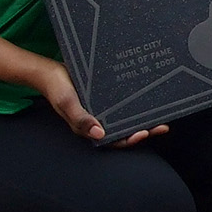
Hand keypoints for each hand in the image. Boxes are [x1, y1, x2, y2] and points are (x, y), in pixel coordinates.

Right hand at [36, 60, 167, 147]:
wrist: (50, 72)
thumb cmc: (57, 89)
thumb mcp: (67, 103)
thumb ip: (80, 119)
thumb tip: (100, 134)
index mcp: (91, 129)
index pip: (114, 140)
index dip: (130, 140)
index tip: (144, 132)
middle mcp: (100, 122)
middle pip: (125, 131)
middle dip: (144, 130)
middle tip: (162, 126)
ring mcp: (104, 111)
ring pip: (126, 118)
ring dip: (143, 118)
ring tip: (161, 114)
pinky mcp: (106, 98)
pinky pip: (122, 104)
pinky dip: (134, 104)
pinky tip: (148, 98)